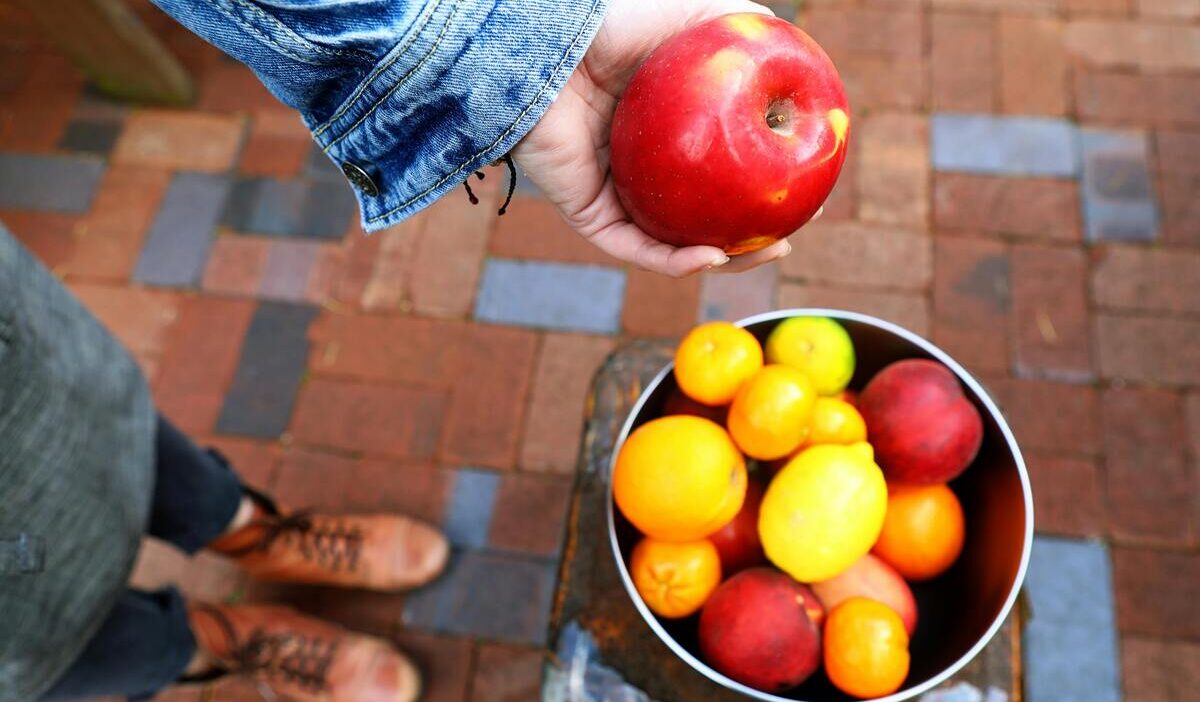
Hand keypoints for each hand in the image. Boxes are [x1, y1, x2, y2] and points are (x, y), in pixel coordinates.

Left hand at [512, 0, 807, 277]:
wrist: (548, 47)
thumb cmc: (614, 27)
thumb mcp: (691, 19)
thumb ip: (738, 26)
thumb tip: (789, 50)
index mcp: (670, 135)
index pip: (723, 173)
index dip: (763, 188)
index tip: (804, 194)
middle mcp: (644, 169)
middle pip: (704, 217)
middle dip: (749, 239)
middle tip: (786, 238)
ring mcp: (617, 195)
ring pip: (674, 245)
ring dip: (722, 259)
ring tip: (762, 253)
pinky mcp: (588, 214)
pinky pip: (636, 247)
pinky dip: (674, 260)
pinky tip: (710, 256)